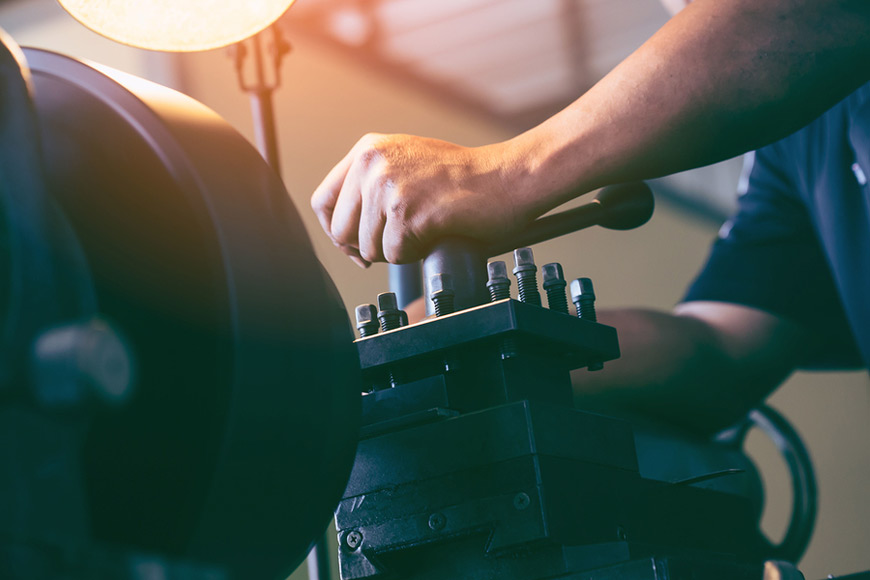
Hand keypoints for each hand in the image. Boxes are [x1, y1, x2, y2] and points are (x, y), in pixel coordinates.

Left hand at [311, 133, 526, 265]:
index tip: (355, 244)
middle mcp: (372, 163)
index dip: (337, 231)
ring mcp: (388, 185)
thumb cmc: (466, 179)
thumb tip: (342, 233)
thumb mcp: (406, 164)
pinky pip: (393, 256)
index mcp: (367, 149)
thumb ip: (371, 186)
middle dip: (366, 248)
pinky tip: (434, 234)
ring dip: (396, 251)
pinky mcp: (407, 210)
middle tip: (397, 244)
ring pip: (367, 247)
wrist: (508, 178)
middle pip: (340, 230)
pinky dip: (414, 255)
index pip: (323, 201)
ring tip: (424, 231)